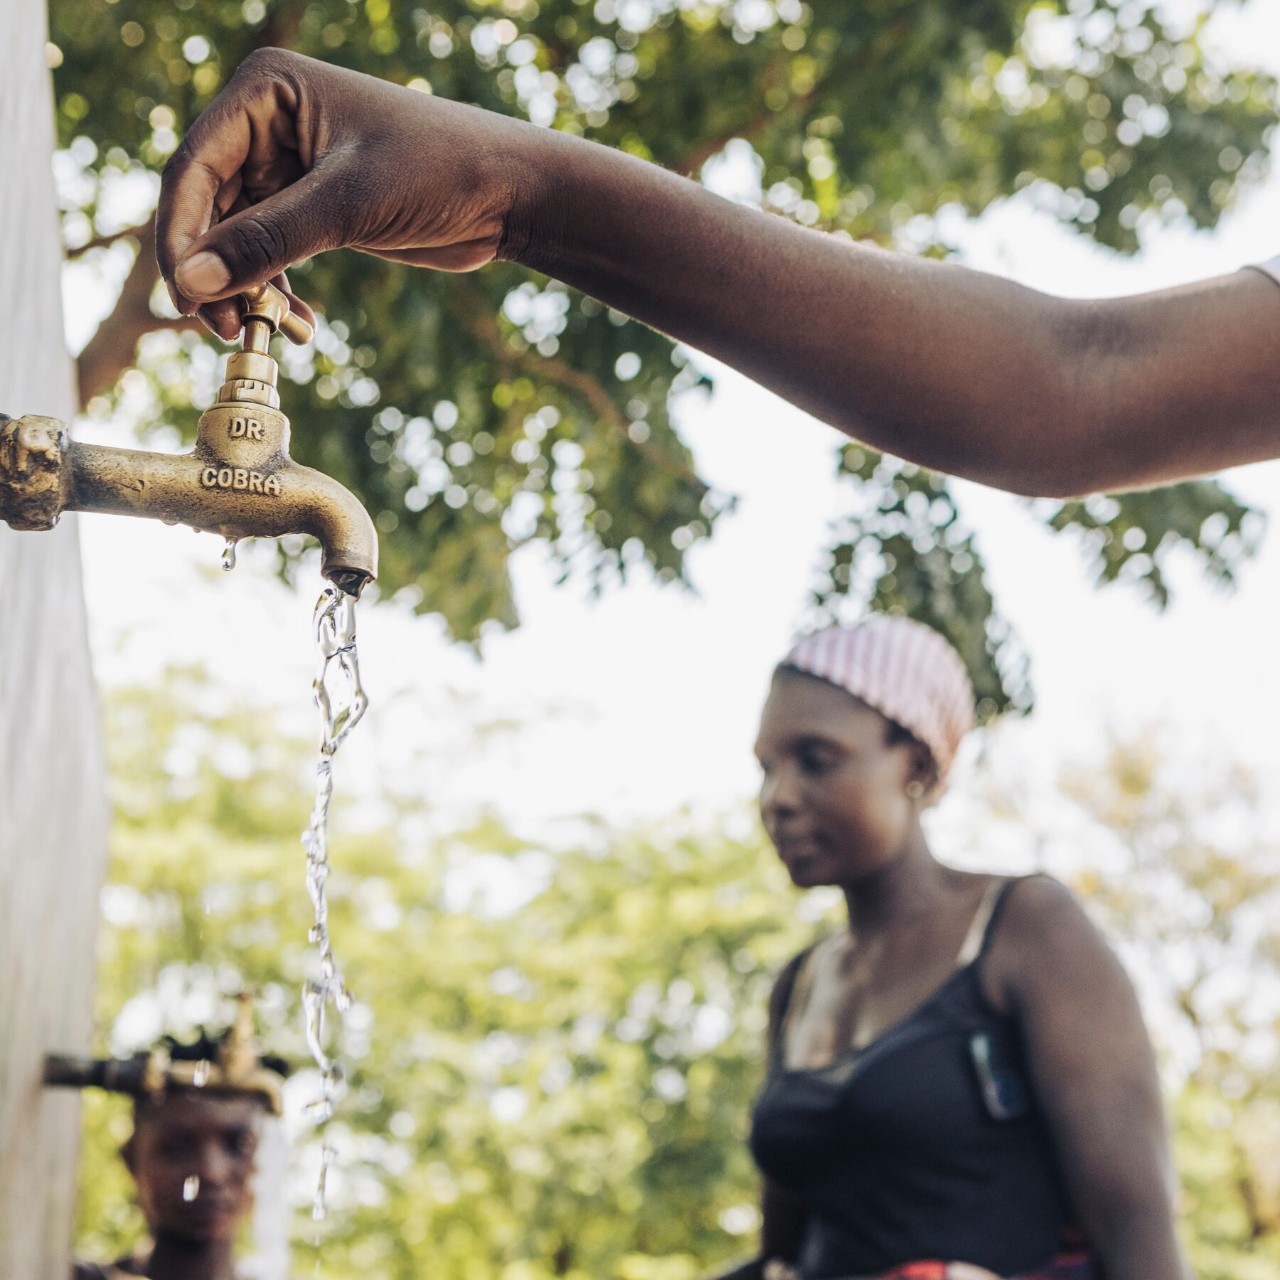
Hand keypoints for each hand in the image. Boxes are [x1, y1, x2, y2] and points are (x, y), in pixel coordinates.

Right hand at [156, 49, 528, 339]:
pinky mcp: (316, 207)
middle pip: (209, 208)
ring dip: (247, 290)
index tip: (185, 298)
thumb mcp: (347, 205)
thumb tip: (189, 283)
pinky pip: (274, 254)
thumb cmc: (439, 170)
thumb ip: (267, 242)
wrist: (511, 193)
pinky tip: (299, 326)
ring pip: (238, 238)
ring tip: (268, 332)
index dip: (180, 237)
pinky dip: (277, 292)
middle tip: (228, 329)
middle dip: (215, 272)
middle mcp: (269, 123)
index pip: (194, 167)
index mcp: (266, 91)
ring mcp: (291, 167)